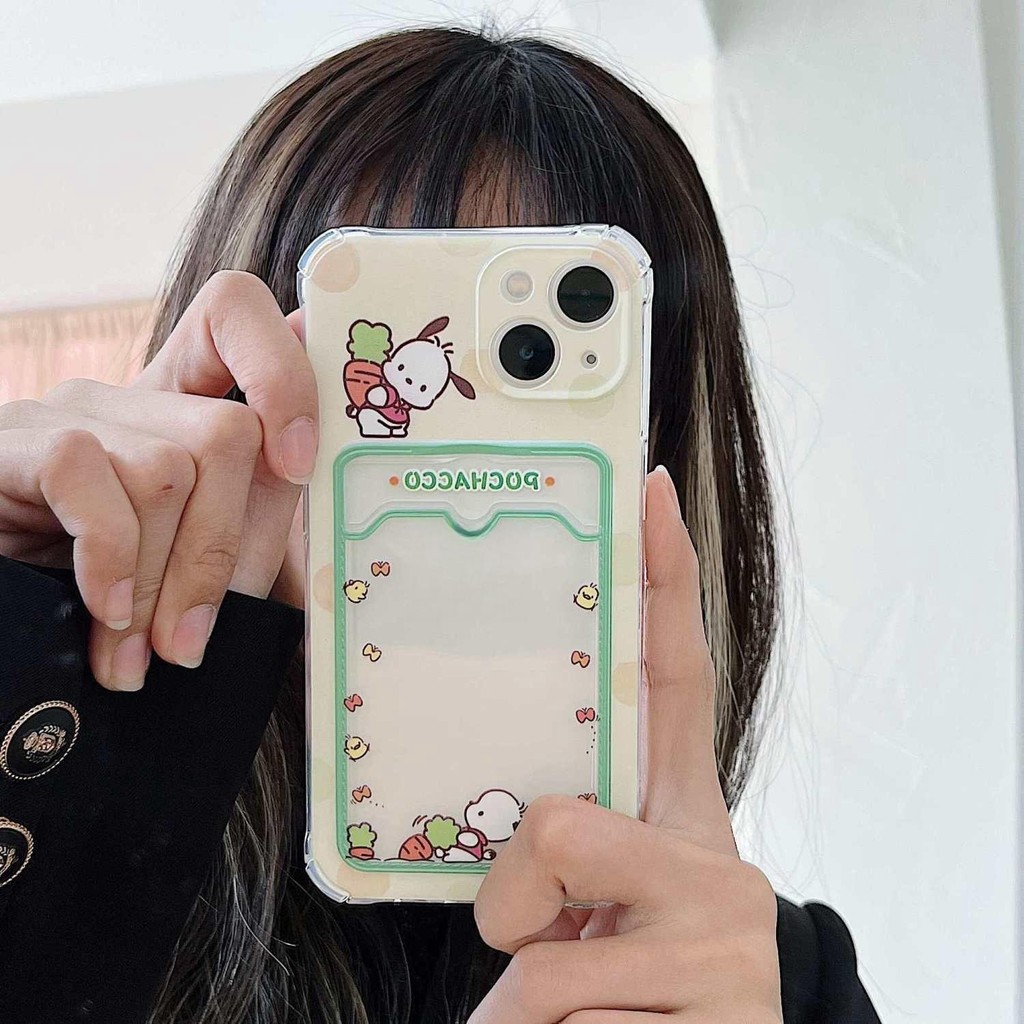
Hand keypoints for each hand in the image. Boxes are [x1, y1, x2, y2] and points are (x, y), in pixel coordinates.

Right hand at [0, 270, 317, 689]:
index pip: (239, 316)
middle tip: (192, 640)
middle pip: (228, 432)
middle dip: (222, 554)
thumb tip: (322, 520)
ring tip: (141, 655)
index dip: (285, 373)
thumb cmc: (112, 601)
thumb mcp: (197, 565)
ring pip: (167, 469)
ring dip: (164, 581)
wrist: (11, 624)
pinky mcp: (11, 441)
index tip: (301, 462)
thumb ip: (255, 527)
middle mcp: (128, 399)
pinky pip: (83, 473)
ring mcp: (66, 413)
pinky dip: (110, 557)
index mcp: (183, 411)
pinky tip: (105, 611)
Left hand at [469, 467, 781, 1022]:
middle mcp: (716, 861)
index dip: (664, 582)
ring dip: (525, 997)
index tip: (649, 490)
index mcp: (681, 817)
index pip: (676, 680)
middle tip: (541, 940)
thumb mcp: (597, 907)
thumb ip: (565, 853)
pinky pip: (556, 1015)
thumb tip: (502, 854)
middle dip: (518, 892)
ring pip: (542, 951)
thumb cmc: (635, 977)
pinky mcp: (722, 1006)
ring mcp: (725, 938)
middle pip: (559, 823)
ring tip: (576, 1017)